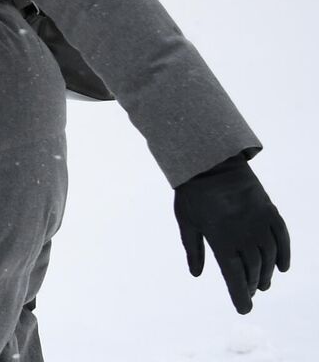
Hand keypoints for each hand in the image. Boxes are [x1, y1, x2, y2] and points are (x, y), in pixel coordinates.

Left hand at [175, 154, 290, 313]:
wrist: (211, 161)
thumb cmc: (193, 192)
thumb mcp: (186, 221)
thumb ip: (193, 248)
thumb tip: (197, 274)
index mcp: (221, 239)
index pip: (234, 276)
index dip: (239, 295)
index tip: (244, 309)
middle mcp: (244, 234)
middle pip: (253, 268)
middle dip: (251, 284)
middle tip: (249, 293)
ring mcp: (260, 223)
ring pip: (269, 257)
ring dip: (267, 273)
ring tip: (262, 283)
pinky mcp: (270, 211)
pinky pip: (283, 237)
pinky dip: (285, 254)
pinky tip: (283, 267)